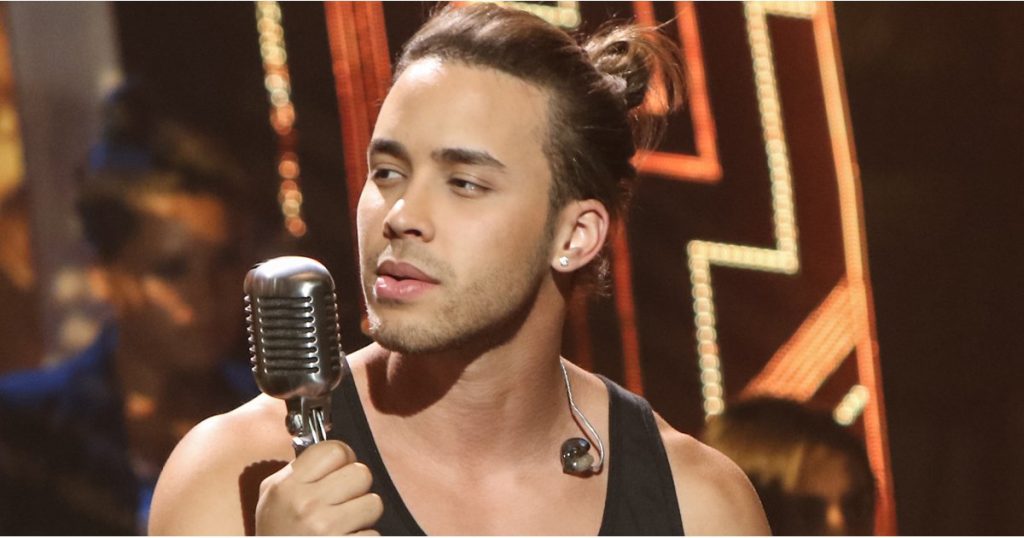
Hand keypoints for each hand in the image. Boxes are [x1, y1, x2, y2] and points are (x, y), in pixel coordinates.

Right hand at [255, 440, 383, 534]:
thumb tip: (336, 452)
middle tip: (342, 501)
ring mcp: (325, 529)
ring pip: (373, 503)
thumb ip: (300, 470)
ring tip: (344, 522)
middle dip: (356, 487)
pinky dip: (364, 537)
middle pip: (361, 473)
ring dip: (363, 514)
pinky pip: (374, 533)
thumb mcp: (272, 497)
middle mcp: (306, 505)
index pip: (336, 450)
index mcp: (287, 486)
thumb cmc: (277, 533)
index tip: (339, 471)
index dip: (344, 459)